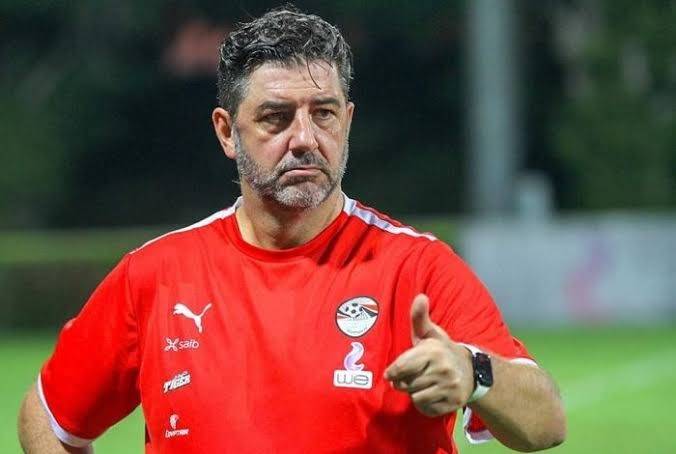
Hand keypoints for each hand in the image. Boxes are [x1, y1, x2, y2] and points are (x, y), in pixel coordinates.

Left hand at [384, 294, 473, 416]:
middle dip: (405, 382)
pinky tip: (433, 393)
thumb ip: (419, 317)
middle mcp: (443, 369)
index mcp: (433, 351)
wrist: (472, 370)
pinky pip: (426, 409)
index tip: (391, 373)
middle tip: (414, 375)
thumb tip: (420, 297)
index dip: (393, 372)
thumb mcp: (429, 334)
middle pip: (406, 385)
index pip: (401, 368)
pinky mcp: (453, 403)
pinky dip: (426, 404)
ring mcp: (450, 387)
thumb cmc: (441, 351)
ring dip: (415, 393)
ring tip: (425, 383)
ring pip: (416, 398)